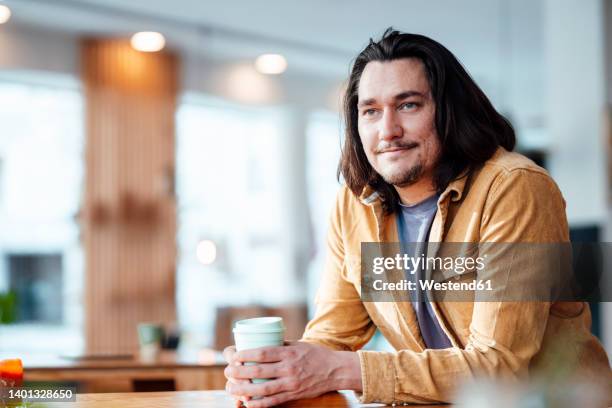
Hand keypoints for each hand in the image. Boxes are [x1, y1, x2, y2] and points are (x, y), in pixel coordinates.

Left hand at [223, 342, 360, 407]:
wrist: (335, 370)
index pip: (262, 353)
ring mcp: (291, 383)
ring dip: (244, 390)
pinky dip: (258, 404)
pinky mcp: (294, 394)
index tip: (233, 356)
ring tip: (231, 388)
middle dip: (239, 372)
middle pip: (259, 371)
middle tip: (227, 372)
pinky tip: (247, 403)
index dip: (245, 355)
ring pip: (263, 388)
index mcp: (289, 352)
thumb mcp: (298, 344)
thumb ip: (280, 345)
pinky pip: (273, 401)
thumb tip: (259, 342)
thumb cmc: (314, 354)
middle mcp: (289, 368)